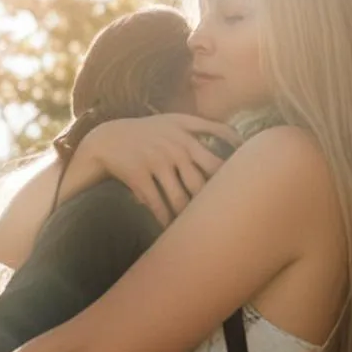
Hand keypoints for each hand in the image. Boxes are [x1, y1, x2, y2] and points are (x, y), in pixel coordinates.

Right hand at [80, 114, 240, 221]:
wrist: (107, 139)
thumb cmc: (145, 132)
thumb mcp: (172, 120)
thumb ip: (200, 125)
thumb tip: (237, 137)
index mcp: (185, 129)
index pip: (219, 143)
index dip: (233, 163)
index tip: (244, 180)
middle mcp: (175, 145)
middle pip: (205, 176)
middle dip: (214, 197)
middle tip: (224, 215)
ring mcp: (158, 160)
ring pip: (181, 197)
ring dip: (189, 217)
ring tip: (198, 230)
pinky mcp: (140, 175)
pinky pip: (158, 204)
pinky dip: (165, 220)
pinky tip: (170, 230)